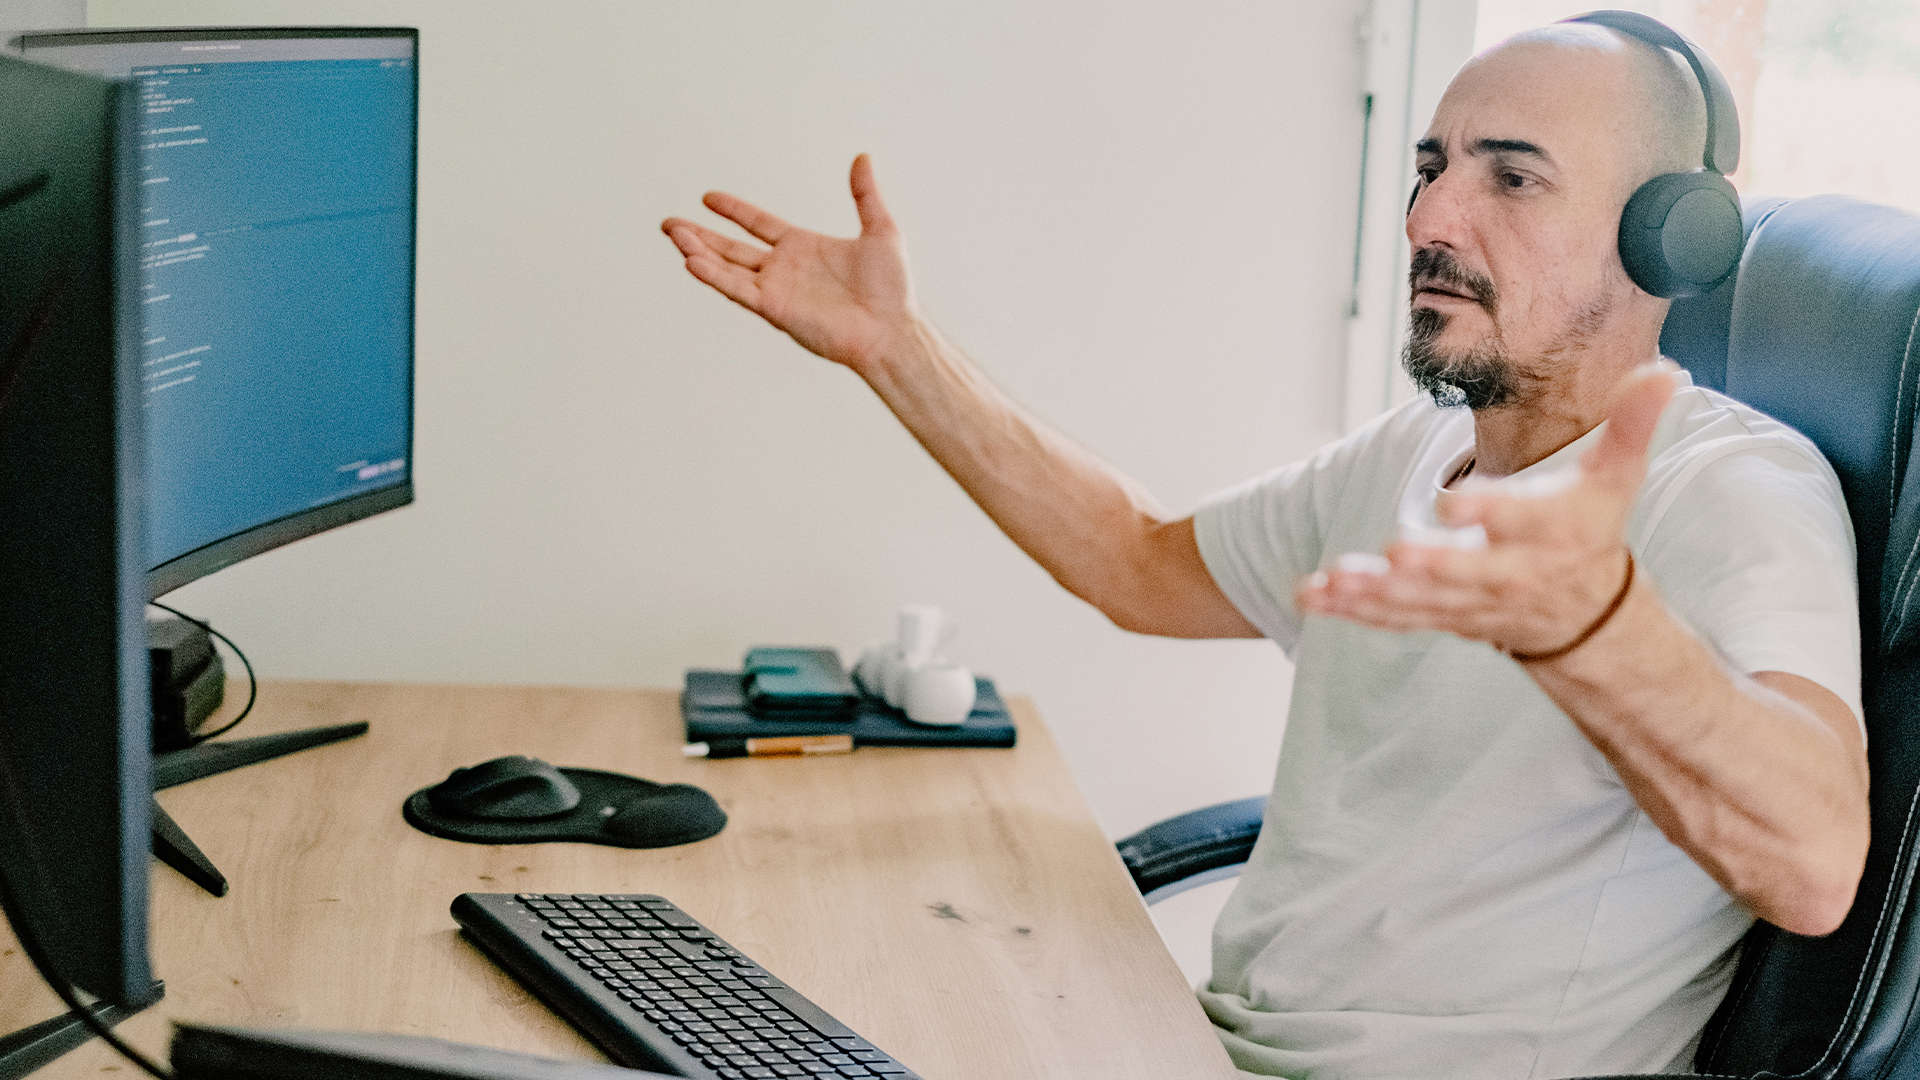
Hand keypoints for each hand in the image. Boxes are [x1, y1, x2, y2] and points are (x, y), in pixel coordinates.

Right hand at [661, 154, 916, 373]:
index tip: (708, 198)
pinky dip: (714, 277)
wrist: (892, 328)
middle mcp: (784, 268)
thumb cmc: (892, 289)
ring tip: (673, 235)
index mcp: (803, 247)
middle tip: (669, 223)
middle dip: (699, 235)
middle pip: (731, 248)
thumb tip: (862, 158)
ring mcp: (776, 290)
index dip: (734, 211)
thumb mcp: (880, 230)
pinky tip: (692, 262)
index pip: (758, 224)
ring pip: (727, 268)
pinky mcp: (775, 309)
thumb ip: (865, 195)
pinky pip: (738, 290)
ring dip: (699, 252)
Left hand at [1296, 363, 1679, 655]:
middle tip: (1394, 553)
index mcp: (1551, 533)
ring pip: (1421, 602)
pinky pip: (1396, 617)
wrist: (1588, 615)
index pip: (1521, 520)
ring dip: (1374, 594)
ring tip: (1331, 581)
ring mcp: (1471, 601)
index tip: (1451, 500)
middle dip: (1432, 566)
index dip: (1490, 510)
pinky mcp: (1441, 615)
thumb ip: (1632, 425)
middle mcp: (1509, 574)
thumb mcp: (1617, 477)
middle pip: (1467, 573)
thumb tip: (1663, 369)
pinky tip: (1312, 595)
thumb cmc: (1592, 530)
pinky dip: (1355, 611)